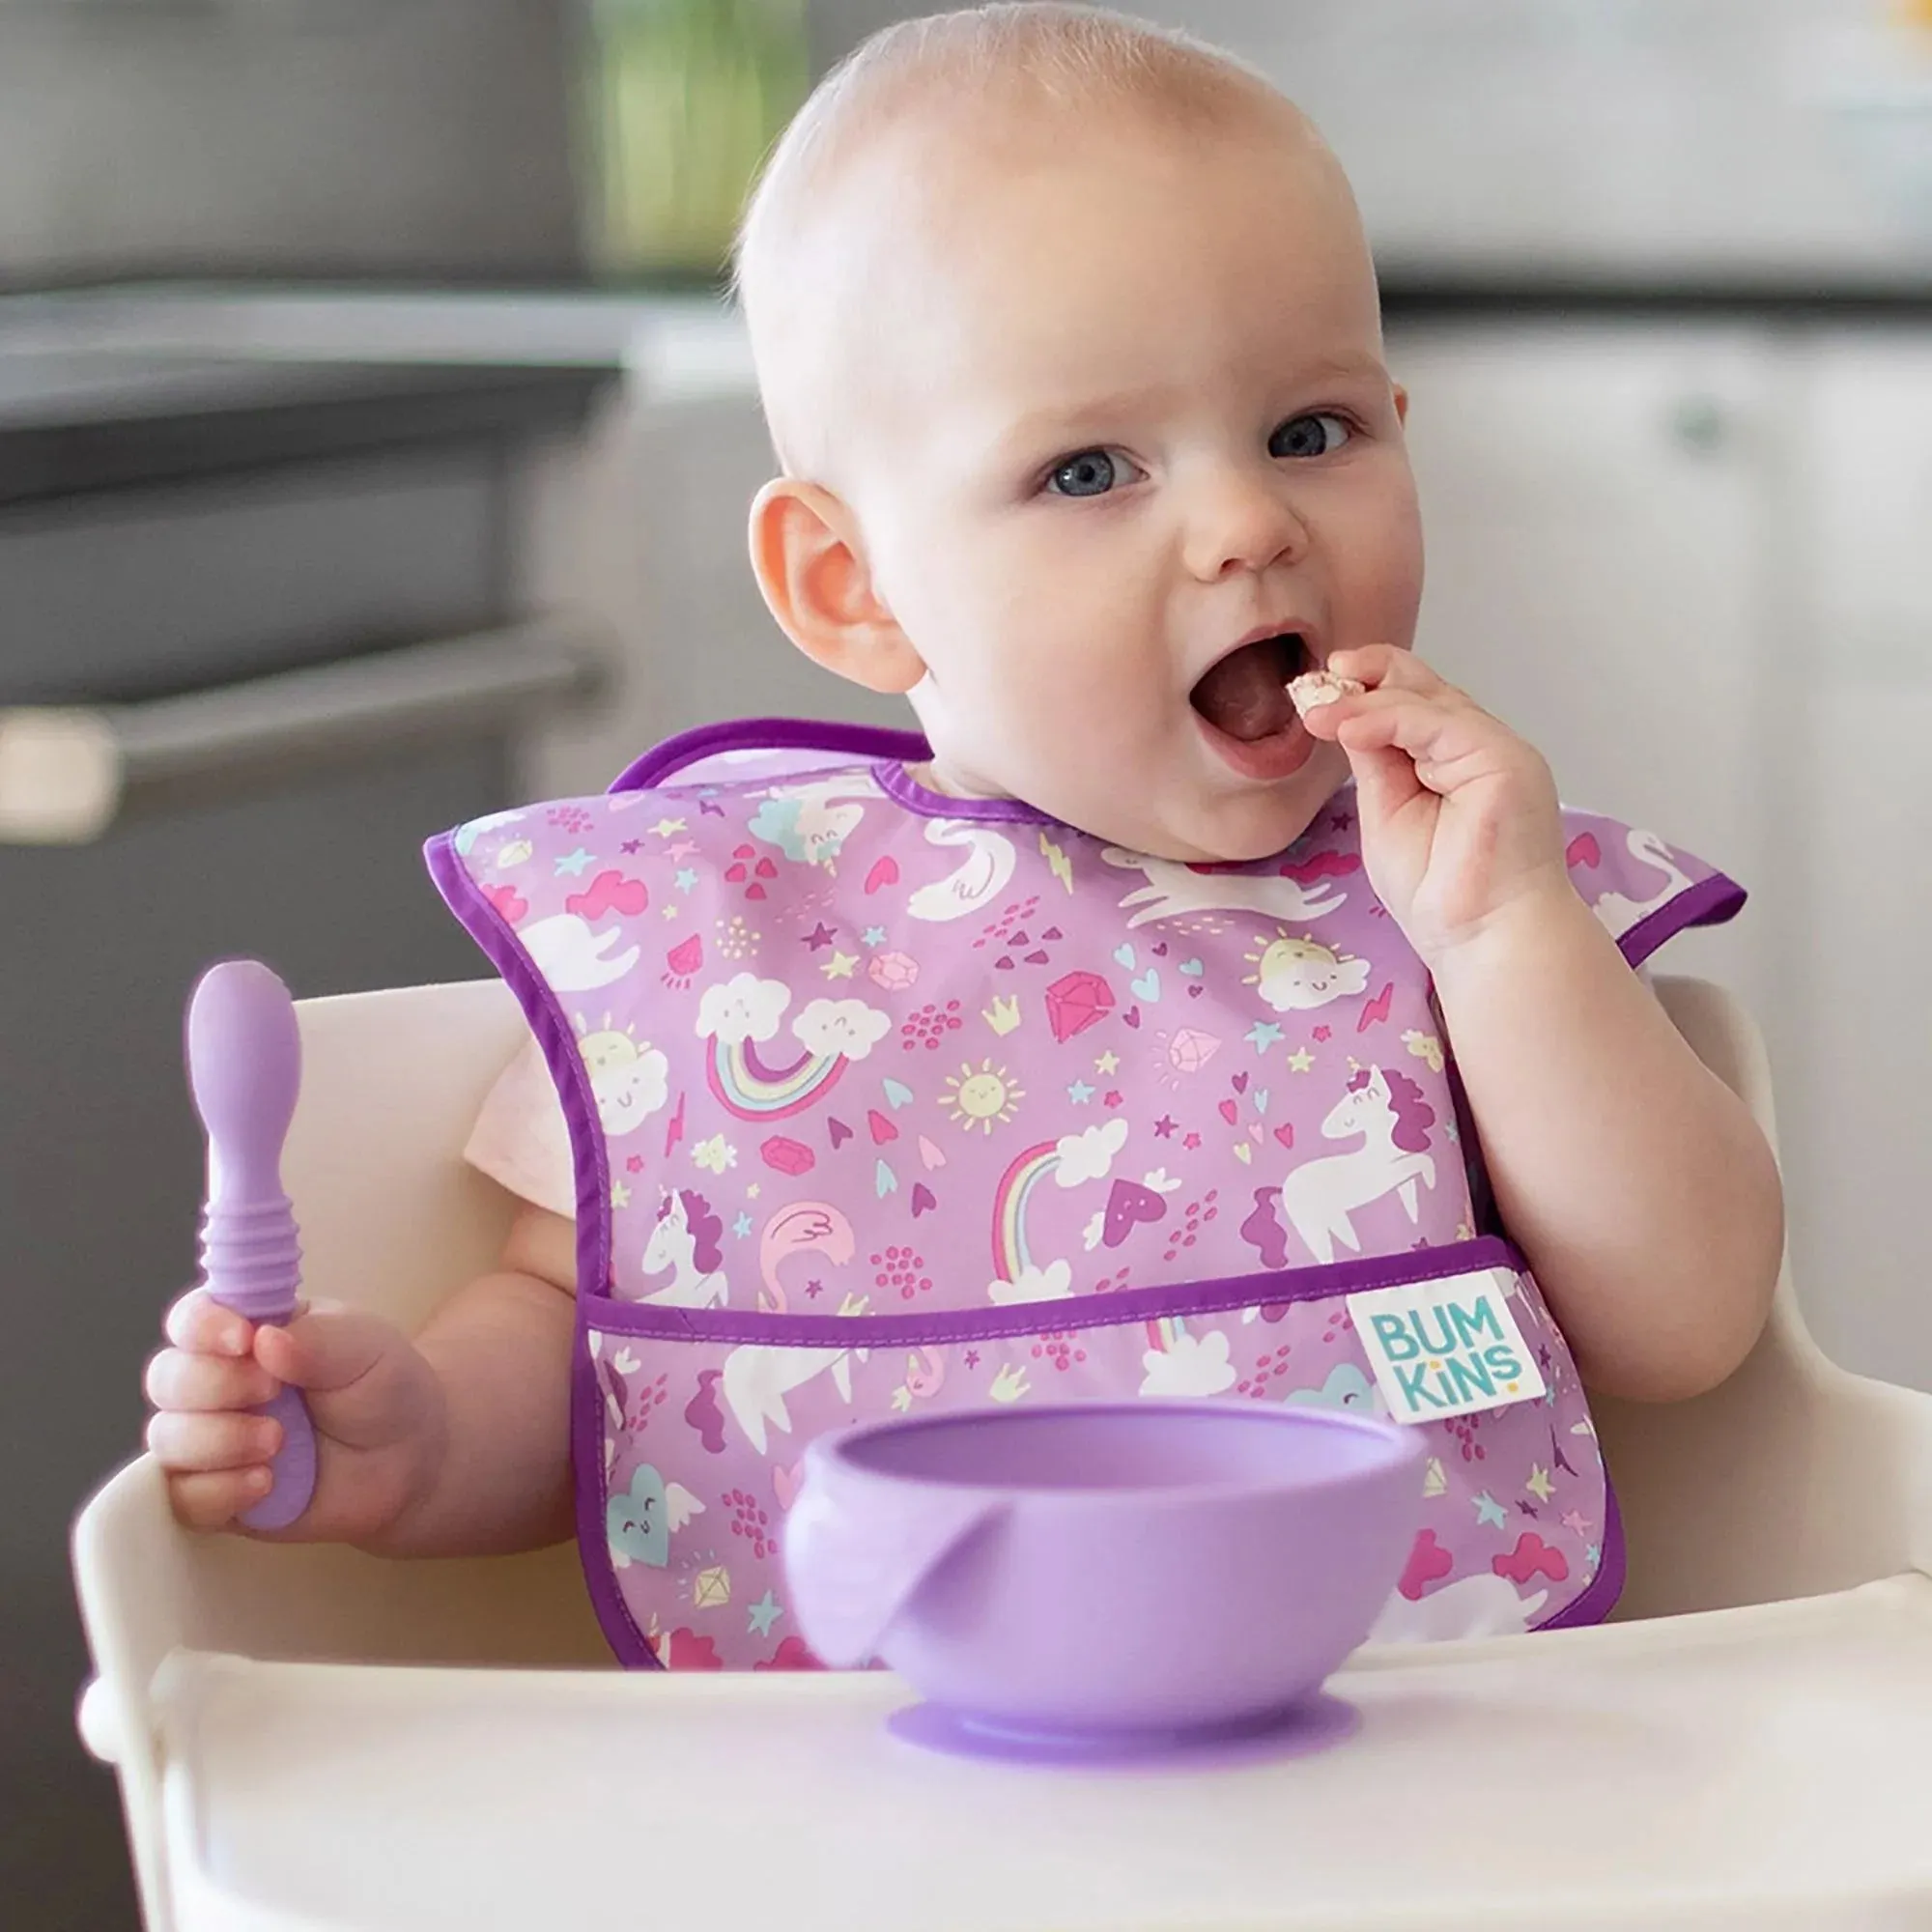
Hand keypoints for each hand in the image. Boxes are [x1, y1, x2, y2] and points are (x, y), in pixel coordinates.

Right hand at [144, 1290, 444, 1542]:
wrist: (411, 1463)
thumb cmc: (383, 1390)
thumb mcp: (365, 1349)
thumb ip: (317, 1341)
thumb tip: (264, 1338)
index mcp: (249, 1332)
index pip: (193, 1318)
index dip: (203, 1326)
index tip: (243, 1340)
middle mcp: (218, 1384)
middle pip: (168, 1377)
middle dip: (214, 1385)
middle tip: (272, 1392)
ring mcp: (212, 1441)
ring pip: (167, 1437)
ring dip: (217, 1440)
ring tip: (277, 1442)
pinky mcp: (216, 1495)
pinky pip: (181, 1498)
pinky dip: (217, 1490)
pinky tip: (264, 1483)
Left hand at [1298, 646, 1570, 964]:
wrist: (1482, 940)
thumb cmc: (1441, 896)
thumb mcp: (1387, 814)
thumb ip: (1376, 763)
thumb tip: (1346, 716)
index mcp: (1456, 759)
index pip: (1414, 703)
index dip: (1369, 688)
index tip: (1319, 690)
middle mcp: (1481, 747)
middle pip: (1426, 687)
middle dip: (1367, 675)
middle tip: (1317, 680)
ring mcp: (1497, 750)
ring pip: (1427, 701)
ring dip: (1365, 700)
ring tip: (1317, 711)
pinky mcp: (1504, 760)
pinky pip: (1435, 722)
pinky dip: (1386, 718)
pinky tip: (1347, 726)